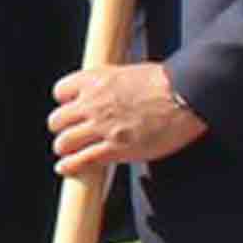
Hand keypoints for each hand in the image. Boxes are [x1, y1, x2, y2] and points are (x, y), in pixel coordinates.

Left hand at [48, 59, 204, 176]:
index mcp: (95, 80)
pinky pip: (82, 160)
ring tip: (72, 152)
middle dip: (63, 128)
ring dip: (66, 148)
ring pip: (64, 142)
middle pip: (56, 120)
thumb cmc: (166, 82)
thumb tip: (107, 92)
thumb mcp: (129, 73)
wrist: (186, 95)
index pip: (60, 91)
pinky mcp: (115, 148)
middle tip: (72, 134)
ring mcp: (102, 127)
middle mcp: (92, 103)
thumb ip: (110, 84)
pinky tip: (66, 169)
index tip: (73, 109)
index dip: (65, 102)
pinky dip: (71, 166)